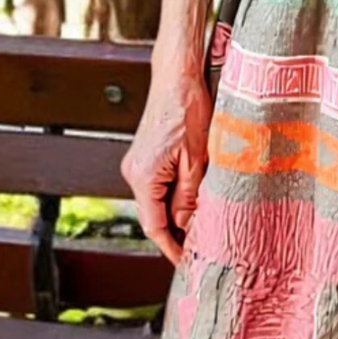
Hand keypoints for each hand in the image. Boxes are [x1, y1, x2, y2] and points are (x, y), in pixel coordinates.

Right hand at [120, 53, 213, 268]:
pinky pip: (158, 185)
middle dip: (177, 232)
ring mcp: (138, 163)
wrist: (177, 76)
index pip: (154, 226)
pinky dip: (174, 196)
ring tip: (203, 223)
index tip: (187, 262)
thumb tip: (187, 224)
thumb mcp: (197, 159)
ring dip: (178, 212)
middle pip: (154, 215)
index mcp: (143, 177)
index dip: (172, 247)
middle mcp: (134, 172)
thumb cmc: (188, 110)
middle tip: (203, 245)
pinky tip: (194, 198)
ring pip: (158, 200)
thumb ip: (190, 196)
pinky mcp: (146, 155)